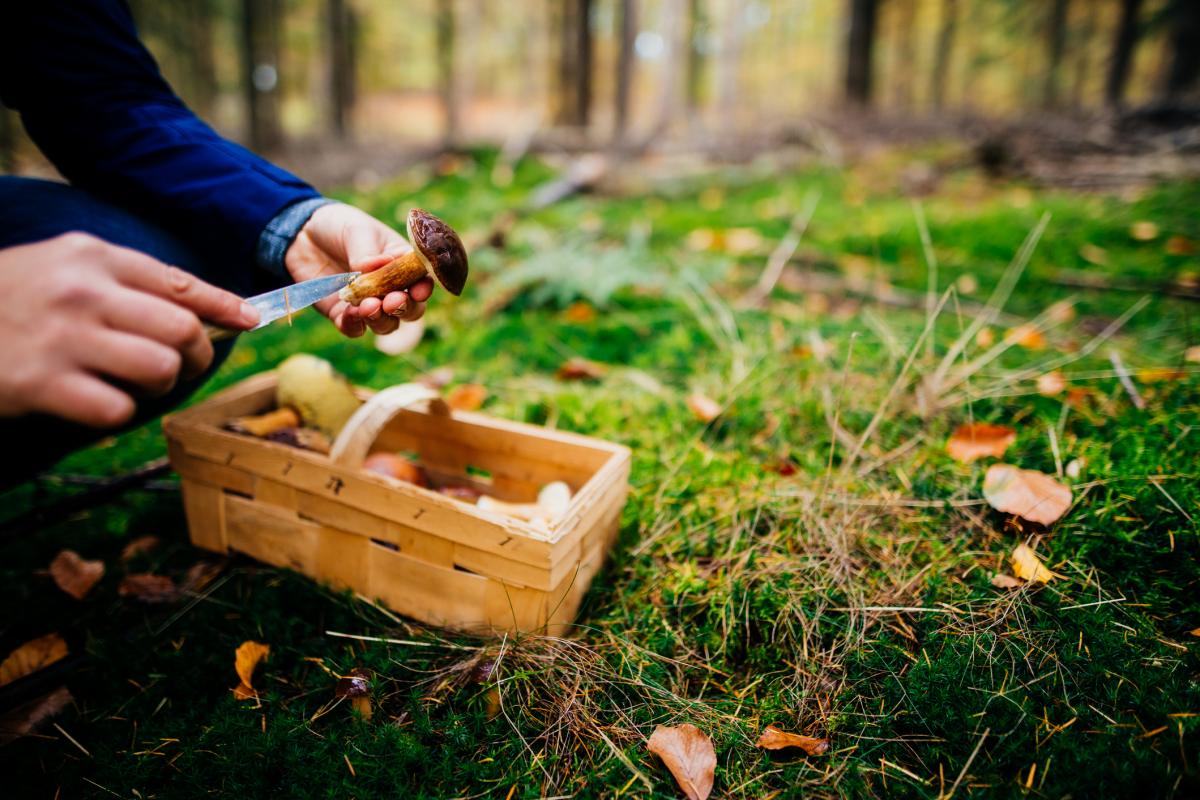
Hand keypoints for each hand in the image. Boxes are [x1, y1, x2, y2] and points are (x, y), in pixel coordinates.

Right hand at [0, 233, 258, 426]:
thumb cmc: (11, 297)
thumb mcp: (62, 266)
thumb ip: (125, 281)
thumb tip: (202, 308)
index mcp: (93, 256)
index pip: (179, 283)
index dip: (224, 307)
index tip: (250, 322)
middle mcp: (83, 292)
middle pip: (182, 330)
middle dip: (197, 355)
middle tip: (184, 365)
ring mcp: (64, 338)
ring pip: (160, 368)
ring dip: (158, 385)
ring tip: (133, 382)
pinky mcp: (44, 384)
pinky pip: (119, 410)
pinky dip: (118, 414)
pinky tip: (96, 403)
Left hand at [285, 203, 433, 337]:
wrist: (302, 234)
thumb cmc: (339, 226)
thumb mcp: (357, 231)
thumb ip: (368, 252)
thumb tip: (377, 266)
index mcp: (402, 264)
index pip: (421, 281)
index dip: (423, 289)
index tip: (417, 291)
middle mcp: (390, 288)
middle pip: (410, 310)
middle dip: (404, 309)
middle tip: (391, 301)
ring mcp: (368, 304)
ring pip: (386, 324)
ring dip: (381, 320)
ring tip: (368, 306)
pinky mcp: (343, 315)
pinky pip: (355, 329)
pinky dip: (355, 325)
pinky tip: (349, 314)